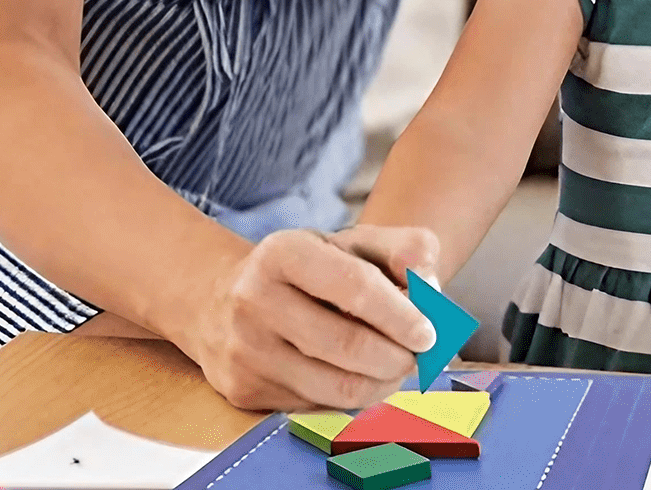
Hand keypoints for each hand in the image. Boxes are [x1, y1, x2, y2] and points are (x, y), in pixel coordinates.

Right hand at [178, 225, 439, 411]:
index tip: (429, 331)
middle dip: (398, 355)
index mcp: (282, 252)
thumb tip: (428, 273)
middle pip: (347, 344)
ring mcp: (245, 349)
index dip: (399, 313)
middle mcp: (254, 300)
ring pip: (336, 386)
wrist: (221, 300)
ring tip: (399, 367)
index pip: (354, 286)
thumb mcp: (349, 243)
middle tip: (421, 355)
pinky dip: (353, 398)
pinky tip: (363, 377)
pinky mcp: (244, 389)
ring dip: (383, 383)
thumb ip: (400, 246)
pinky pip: (317, 406)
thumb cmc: (305, 269)